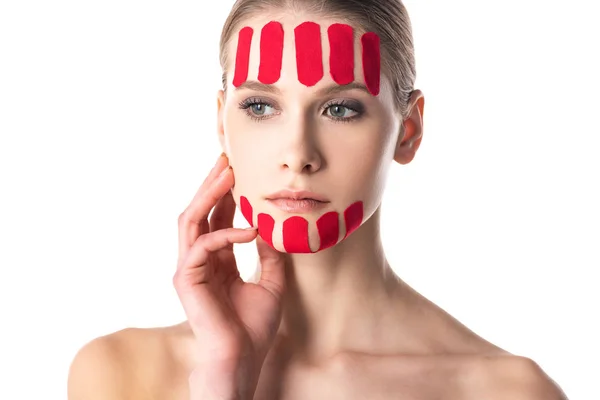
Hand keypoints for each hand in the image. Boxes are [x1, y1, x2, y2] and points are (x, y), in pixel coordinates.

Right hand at [173, 153, 285, 371]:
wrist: (243, 358)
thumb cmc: (253, 328)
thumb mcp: (271, 283)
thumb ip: (269, 255)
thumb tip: (271, 229)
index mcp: (217, 261)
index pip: (217, 218)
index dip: (226, 193)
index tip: (239, 169)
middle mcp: (199, 260)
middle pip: (199, 211)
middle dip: (212, 183)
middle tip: (227, 158)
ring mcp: (189, 269)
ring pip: (190, 220)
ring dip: (209, 194)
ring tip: (228, 173)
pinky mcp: (186, 279)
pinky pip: (203, 245)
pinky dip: (226, 233)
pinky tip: (249, 230)